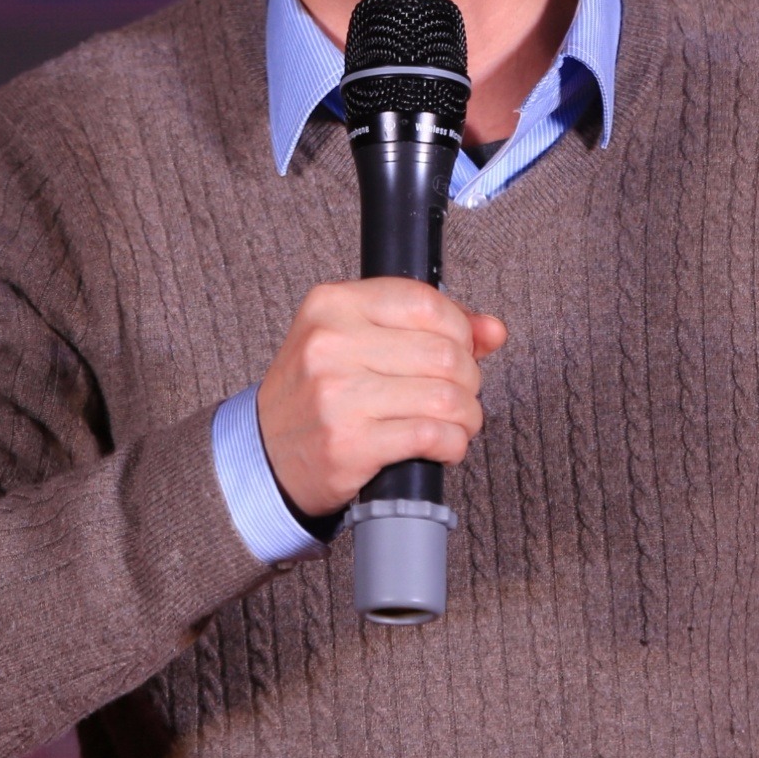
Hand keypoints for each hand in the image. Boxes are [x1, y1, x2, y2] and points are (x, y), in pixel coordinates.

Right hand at [256, 278, 506, 517]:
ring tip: (456, 423)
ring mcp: (337, 395)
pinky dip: (452, 445)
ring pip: (446, 397)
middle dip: (469, 379)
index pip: (426, 302)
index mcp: (332, 305)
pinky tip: (442, 446)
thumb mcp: (353, 340)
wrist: (265, 454)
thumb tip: (492, 330)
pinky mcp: (350, 444)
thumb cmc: (314, 393)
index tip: (461, 349)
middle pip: (444, 353)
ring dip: (467, 416)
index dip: (460, 329)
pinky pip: (432, 436)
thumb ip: (424, 326)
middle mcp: (330, 344)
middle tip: (459, 394)